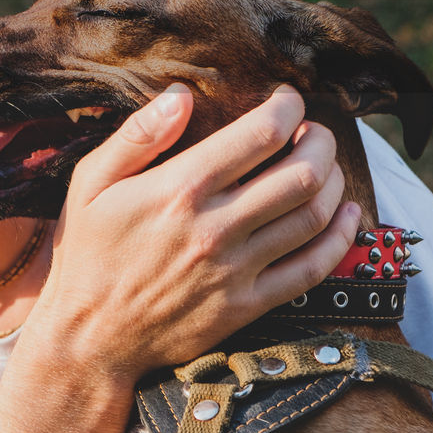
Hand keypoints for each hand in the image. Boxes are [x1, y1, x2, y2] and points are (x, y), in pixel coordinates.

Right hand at [0, 83, 358, 432]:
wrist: (90, 337)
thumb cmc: (87, 252)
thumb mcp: (90, 182)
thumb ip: (136, 135)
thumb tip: (181, 95)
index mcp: (179, 189)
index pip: (259, 134)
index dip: (287, 107)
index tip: (288, 100)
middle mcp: (215, 227)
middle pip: (302, 173)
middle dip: (320, 141)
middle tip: (314, 131)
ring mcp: (236, 269)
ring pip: (314, 216)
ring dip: (334, 182)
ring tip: (326, 166)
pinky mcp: (248, 305)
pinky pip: (312, 269)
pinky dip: (340, 238)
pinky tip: (345, 217)